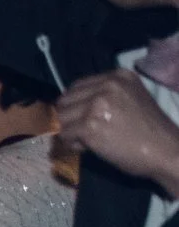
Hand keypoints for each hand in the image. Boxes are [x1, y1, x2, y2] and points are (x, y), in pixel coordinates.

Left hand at [56, 70, 178, 197]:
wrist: (165, 150)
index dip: (74, 105)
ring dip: (69, 132)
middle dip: (69, 118)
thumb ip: (102, 98)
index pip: (76, 87)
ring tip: (87, 141)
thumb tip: (67, 108)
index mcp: (118, 76)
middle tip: (82, 132)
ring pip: (61, 118)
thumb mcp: (128, 100)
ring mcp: (97, 104)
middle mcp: (107, 85)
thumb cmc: (148, 130)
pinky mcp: (90, 125)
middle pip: (65, 100)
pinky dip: (72, 144)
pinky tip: (88, 148)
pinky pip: (65, 135)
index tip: (81, 119)